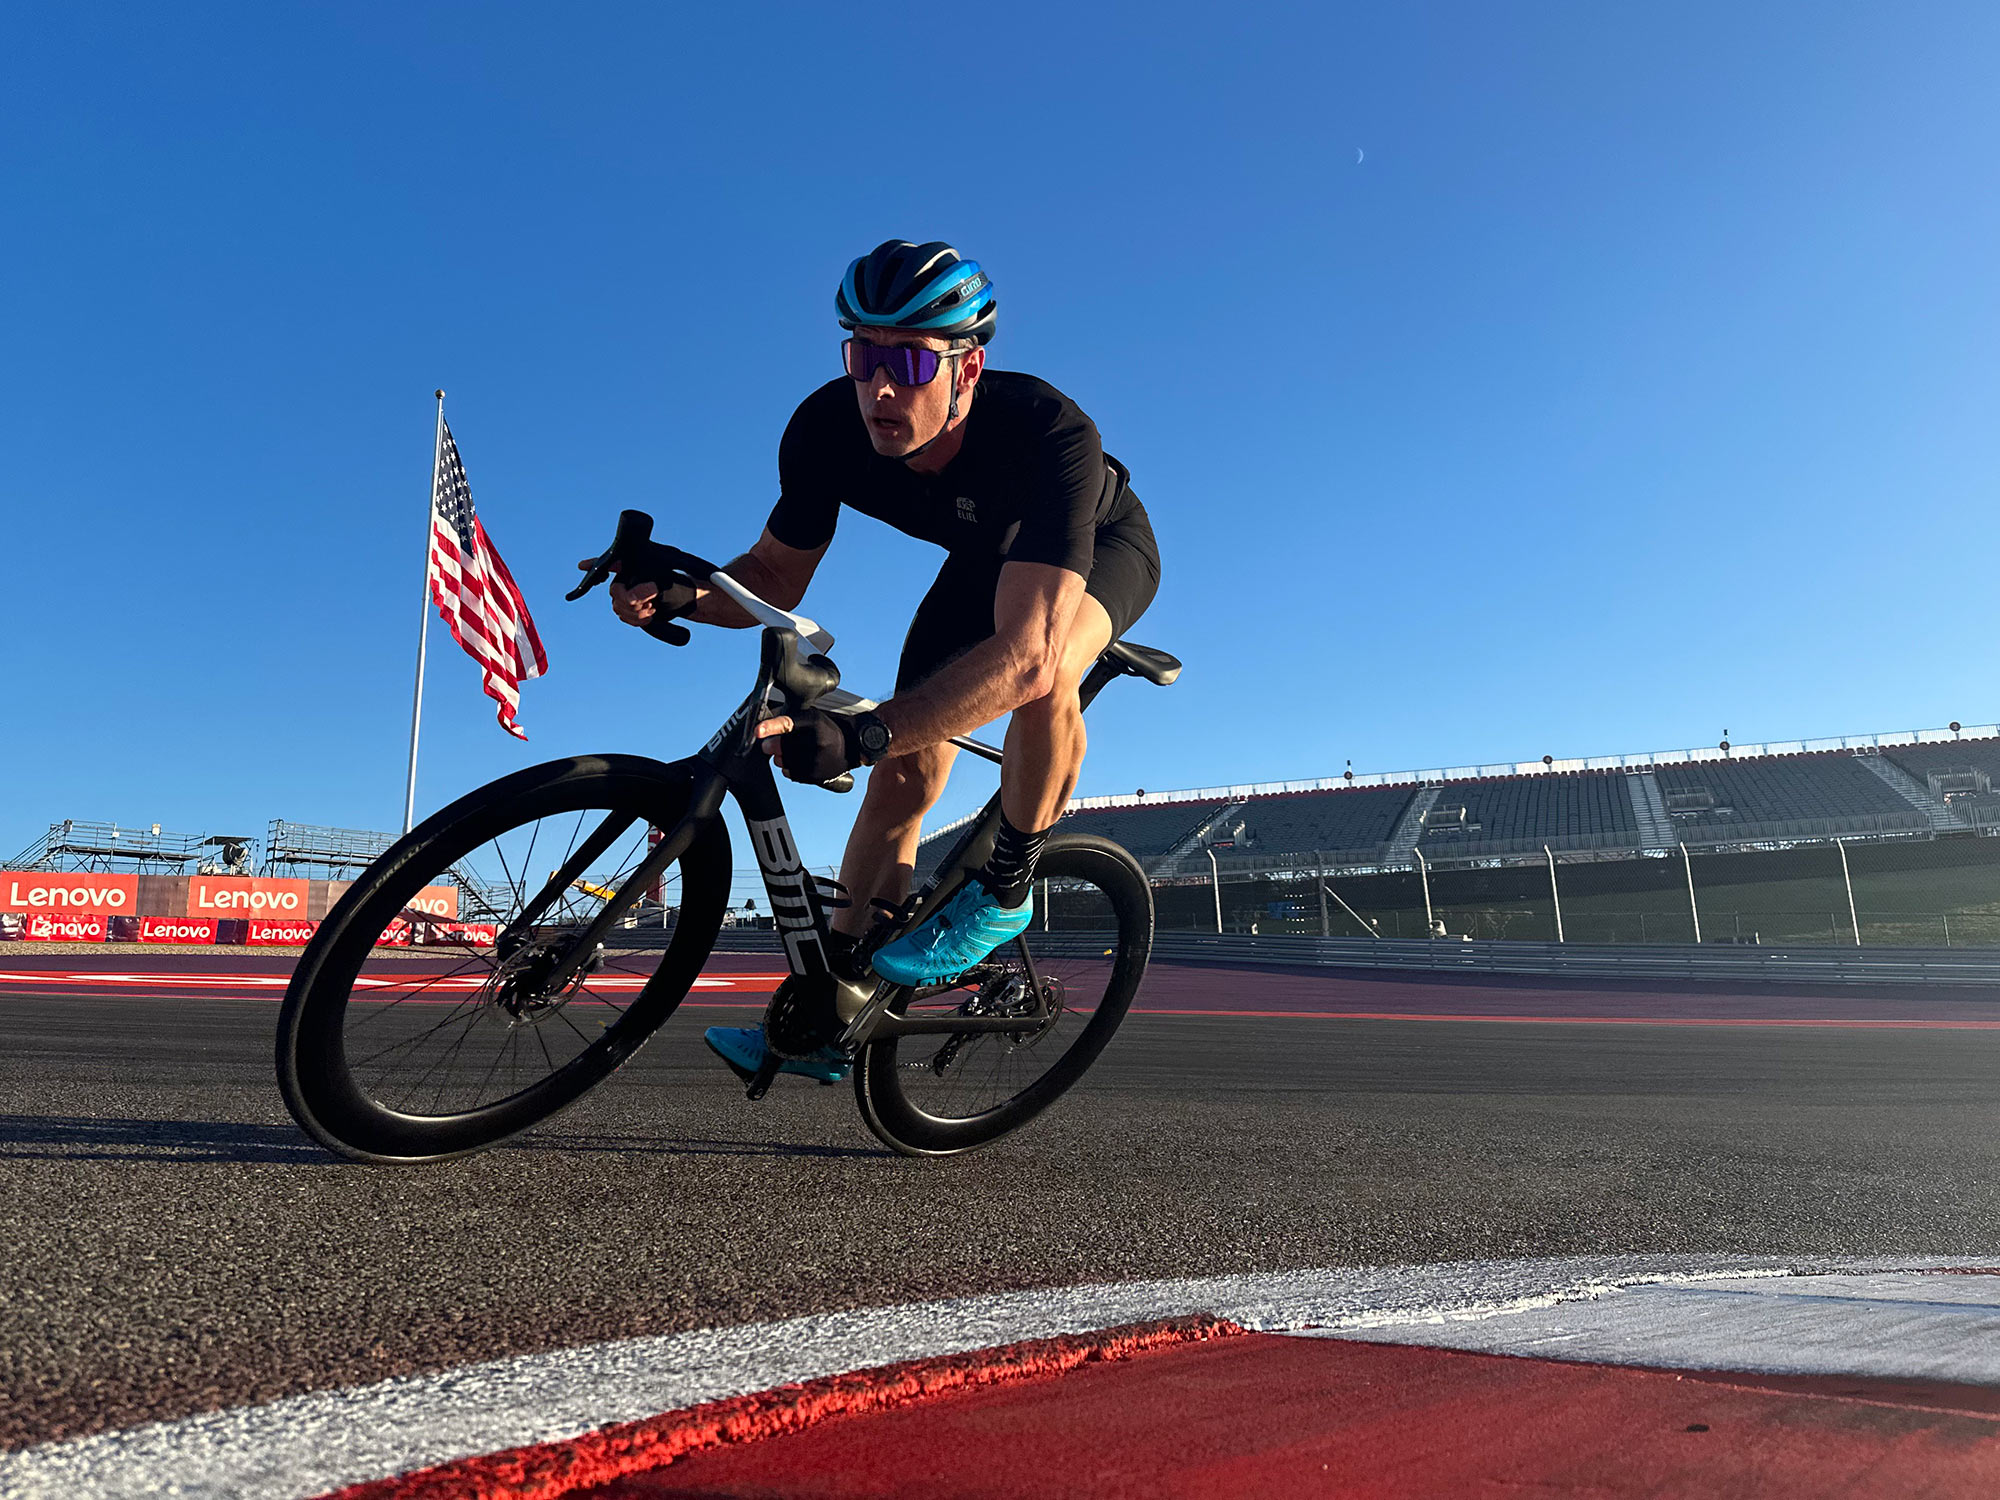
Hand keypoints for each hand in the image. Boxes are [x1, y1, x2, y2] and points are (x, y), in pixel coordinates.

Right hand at [576, 559, 697, 642]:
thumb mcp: (668, 577)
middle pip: (615, 592)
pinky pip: (624, 616)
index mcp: (632, 566)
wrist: (686, 600)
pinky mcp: (631, 609)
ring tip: (654, 609)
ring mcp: (627, 594)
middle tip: (650, 602)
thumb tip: (628, 585)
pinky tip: (650, 616)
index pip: (610, 563)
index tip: (582, 566)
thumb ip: (648, 579)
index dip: (593, 565)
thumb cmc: (679, 583)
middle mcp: (627, 578)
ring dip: (637, 613)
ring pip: (618, 607)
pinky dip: (637, 620)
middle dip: (632, 600)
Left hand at [755, 709, 861, 782]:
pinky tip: (800, 761)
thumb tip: (763, 733)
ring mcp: (818, 760)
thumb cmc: (826, 730)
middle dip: (771, 745)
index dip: (772, 727)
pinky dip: (789, 767)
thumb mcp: (811, 718)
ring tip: (793, 751)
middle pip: (782, 746)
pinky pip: (790, 773)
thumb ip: (788, 723)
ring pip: (784, 761)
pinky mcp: (816, 775)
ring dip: (780, 757)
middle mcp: (818, 741)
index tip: (757, 731)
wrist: (851, 747)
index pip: (789, 723)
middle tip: (768, 744)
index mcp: (815, 721)